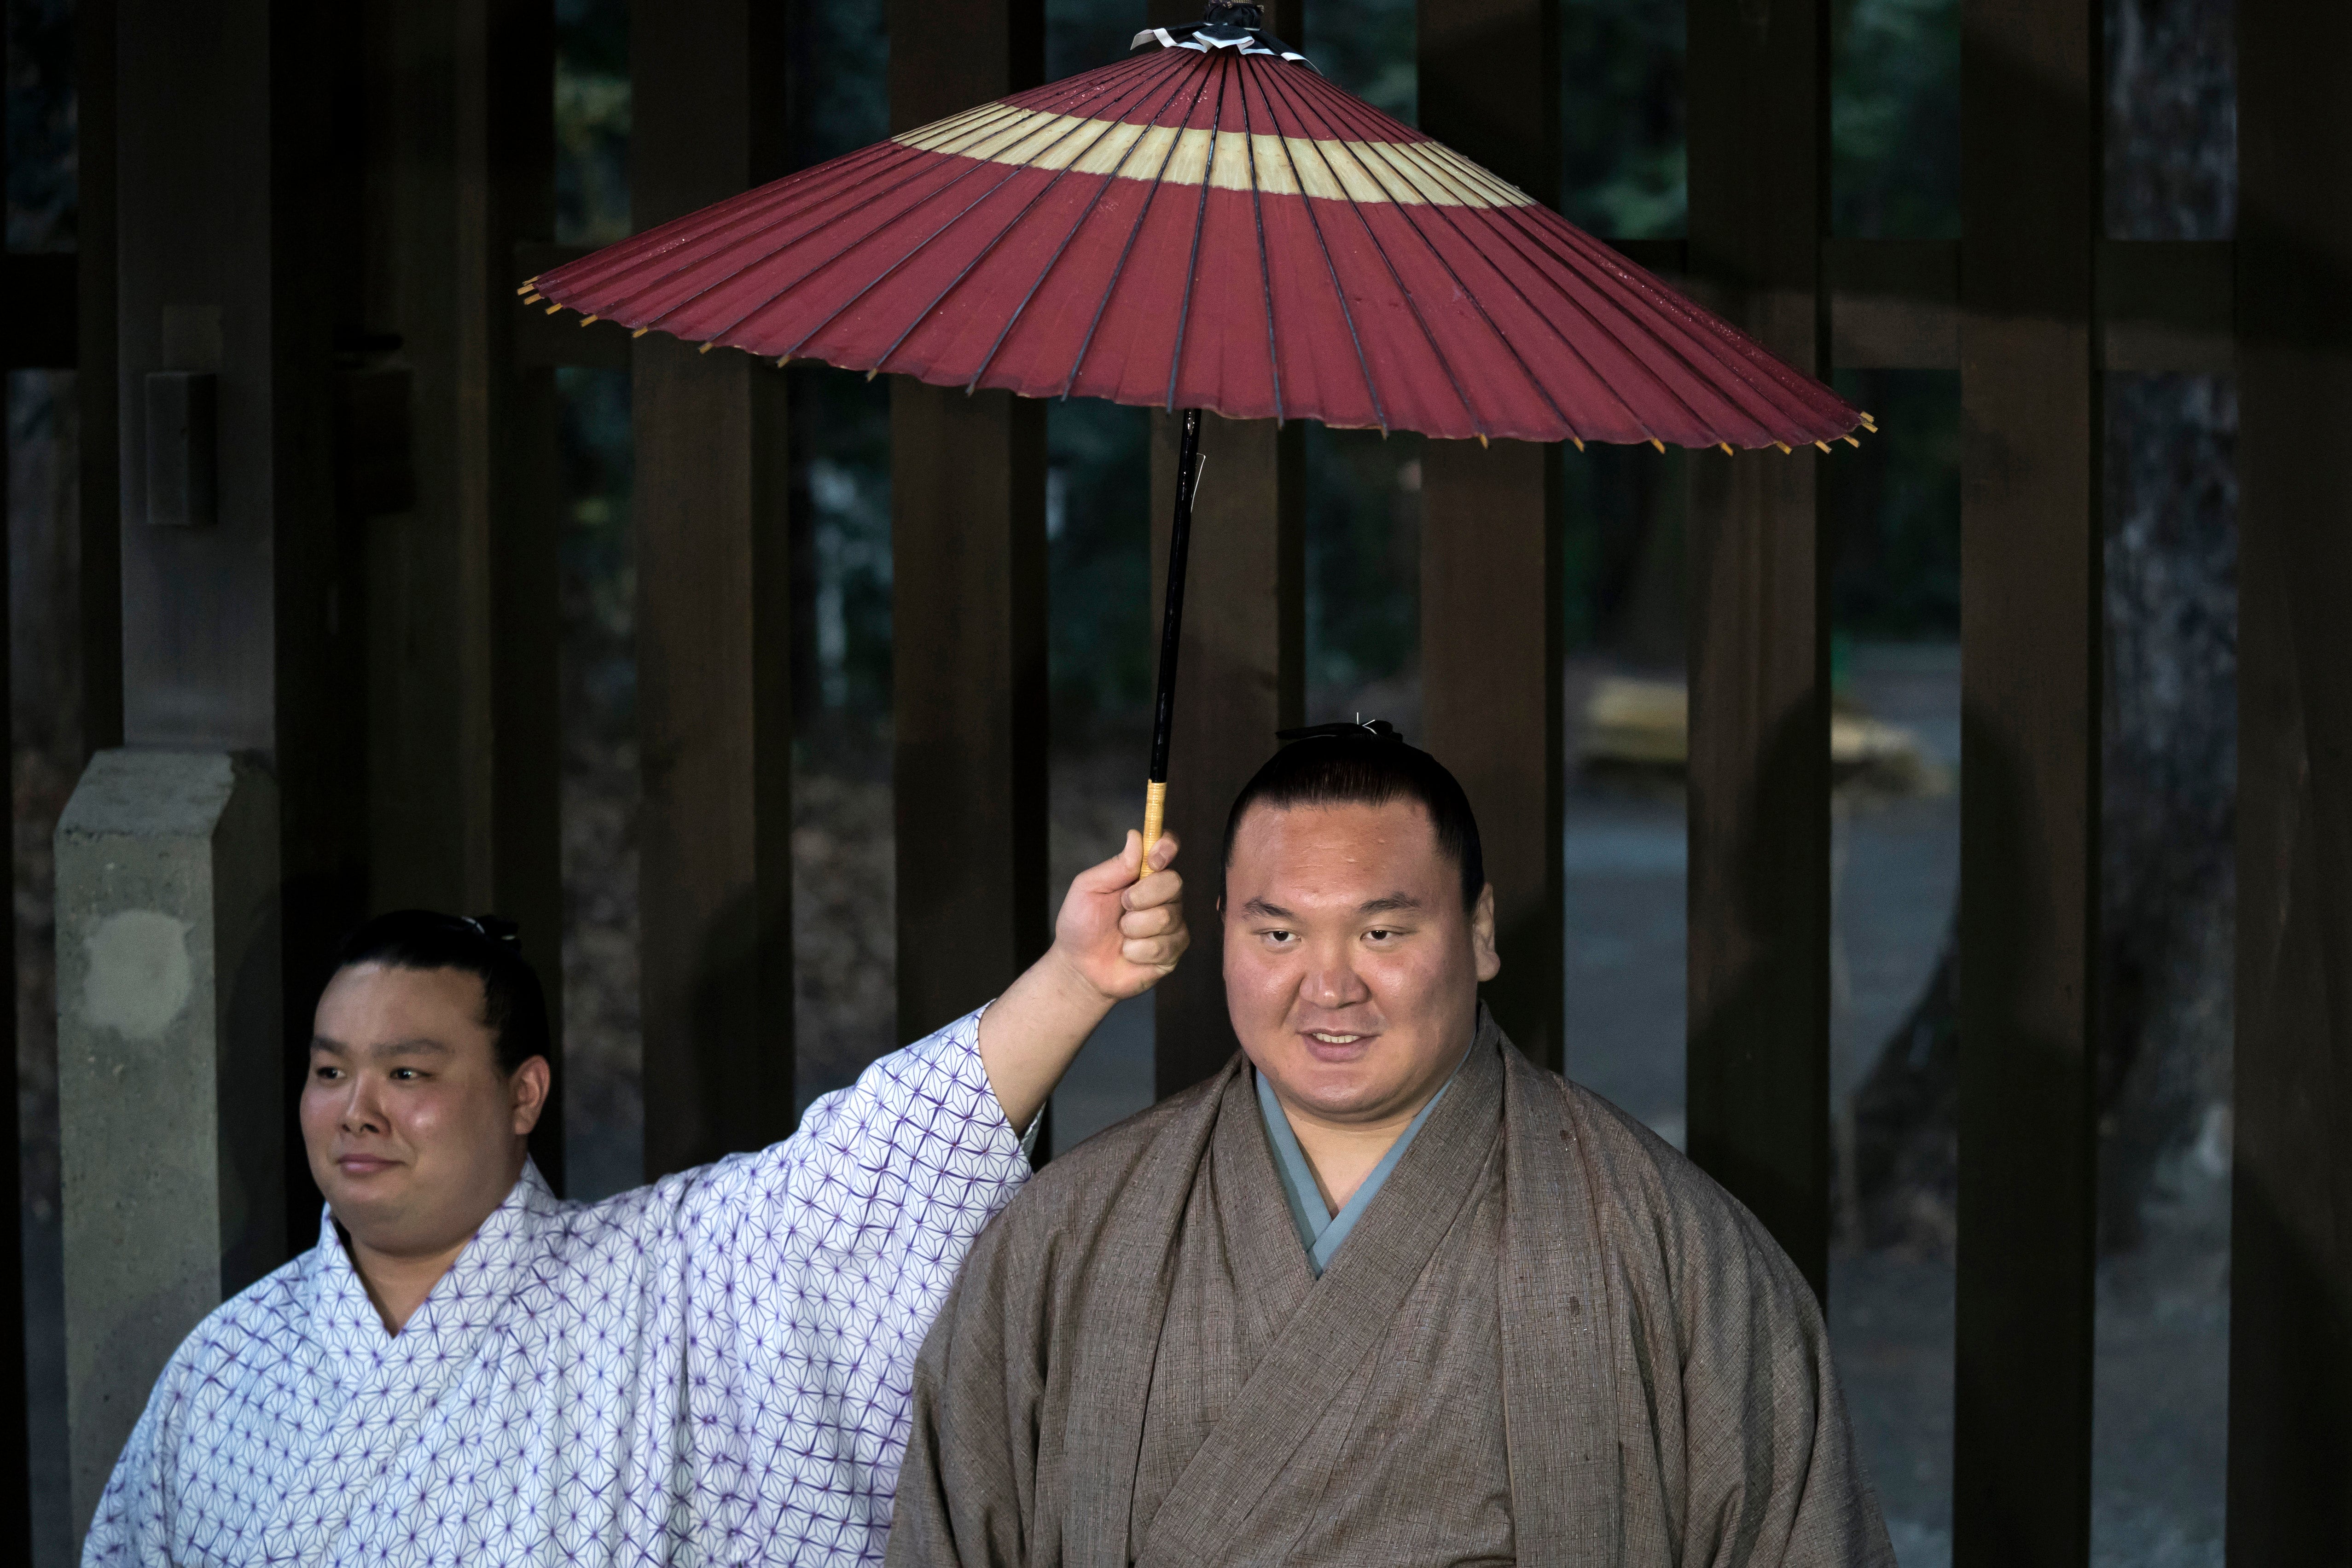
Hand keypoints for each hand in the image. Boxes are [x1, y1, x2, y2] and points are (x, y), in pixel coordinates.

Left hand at [1049, 831, 1188, 1001]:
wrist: (1079, 967)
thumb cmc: (1081, 924)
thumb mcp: (1088, 889)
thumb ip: (1115, 866)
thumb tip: (1135, 837)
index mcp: (1143, 874)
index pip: (1168, 849)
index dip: (1167, 848)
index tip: (1153, 859)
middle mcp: (1162, 895)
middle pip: (1173, 883)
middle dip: (1141, 897)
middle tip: (1122, 907)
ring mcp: (1171, 923)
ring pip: (1167, 917)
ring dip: (1134, 928)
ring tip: (1120, 935)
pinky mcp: (1173, 951)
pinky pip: (1164, 945)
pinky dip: (1138, 950)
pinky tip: (1128, 953)